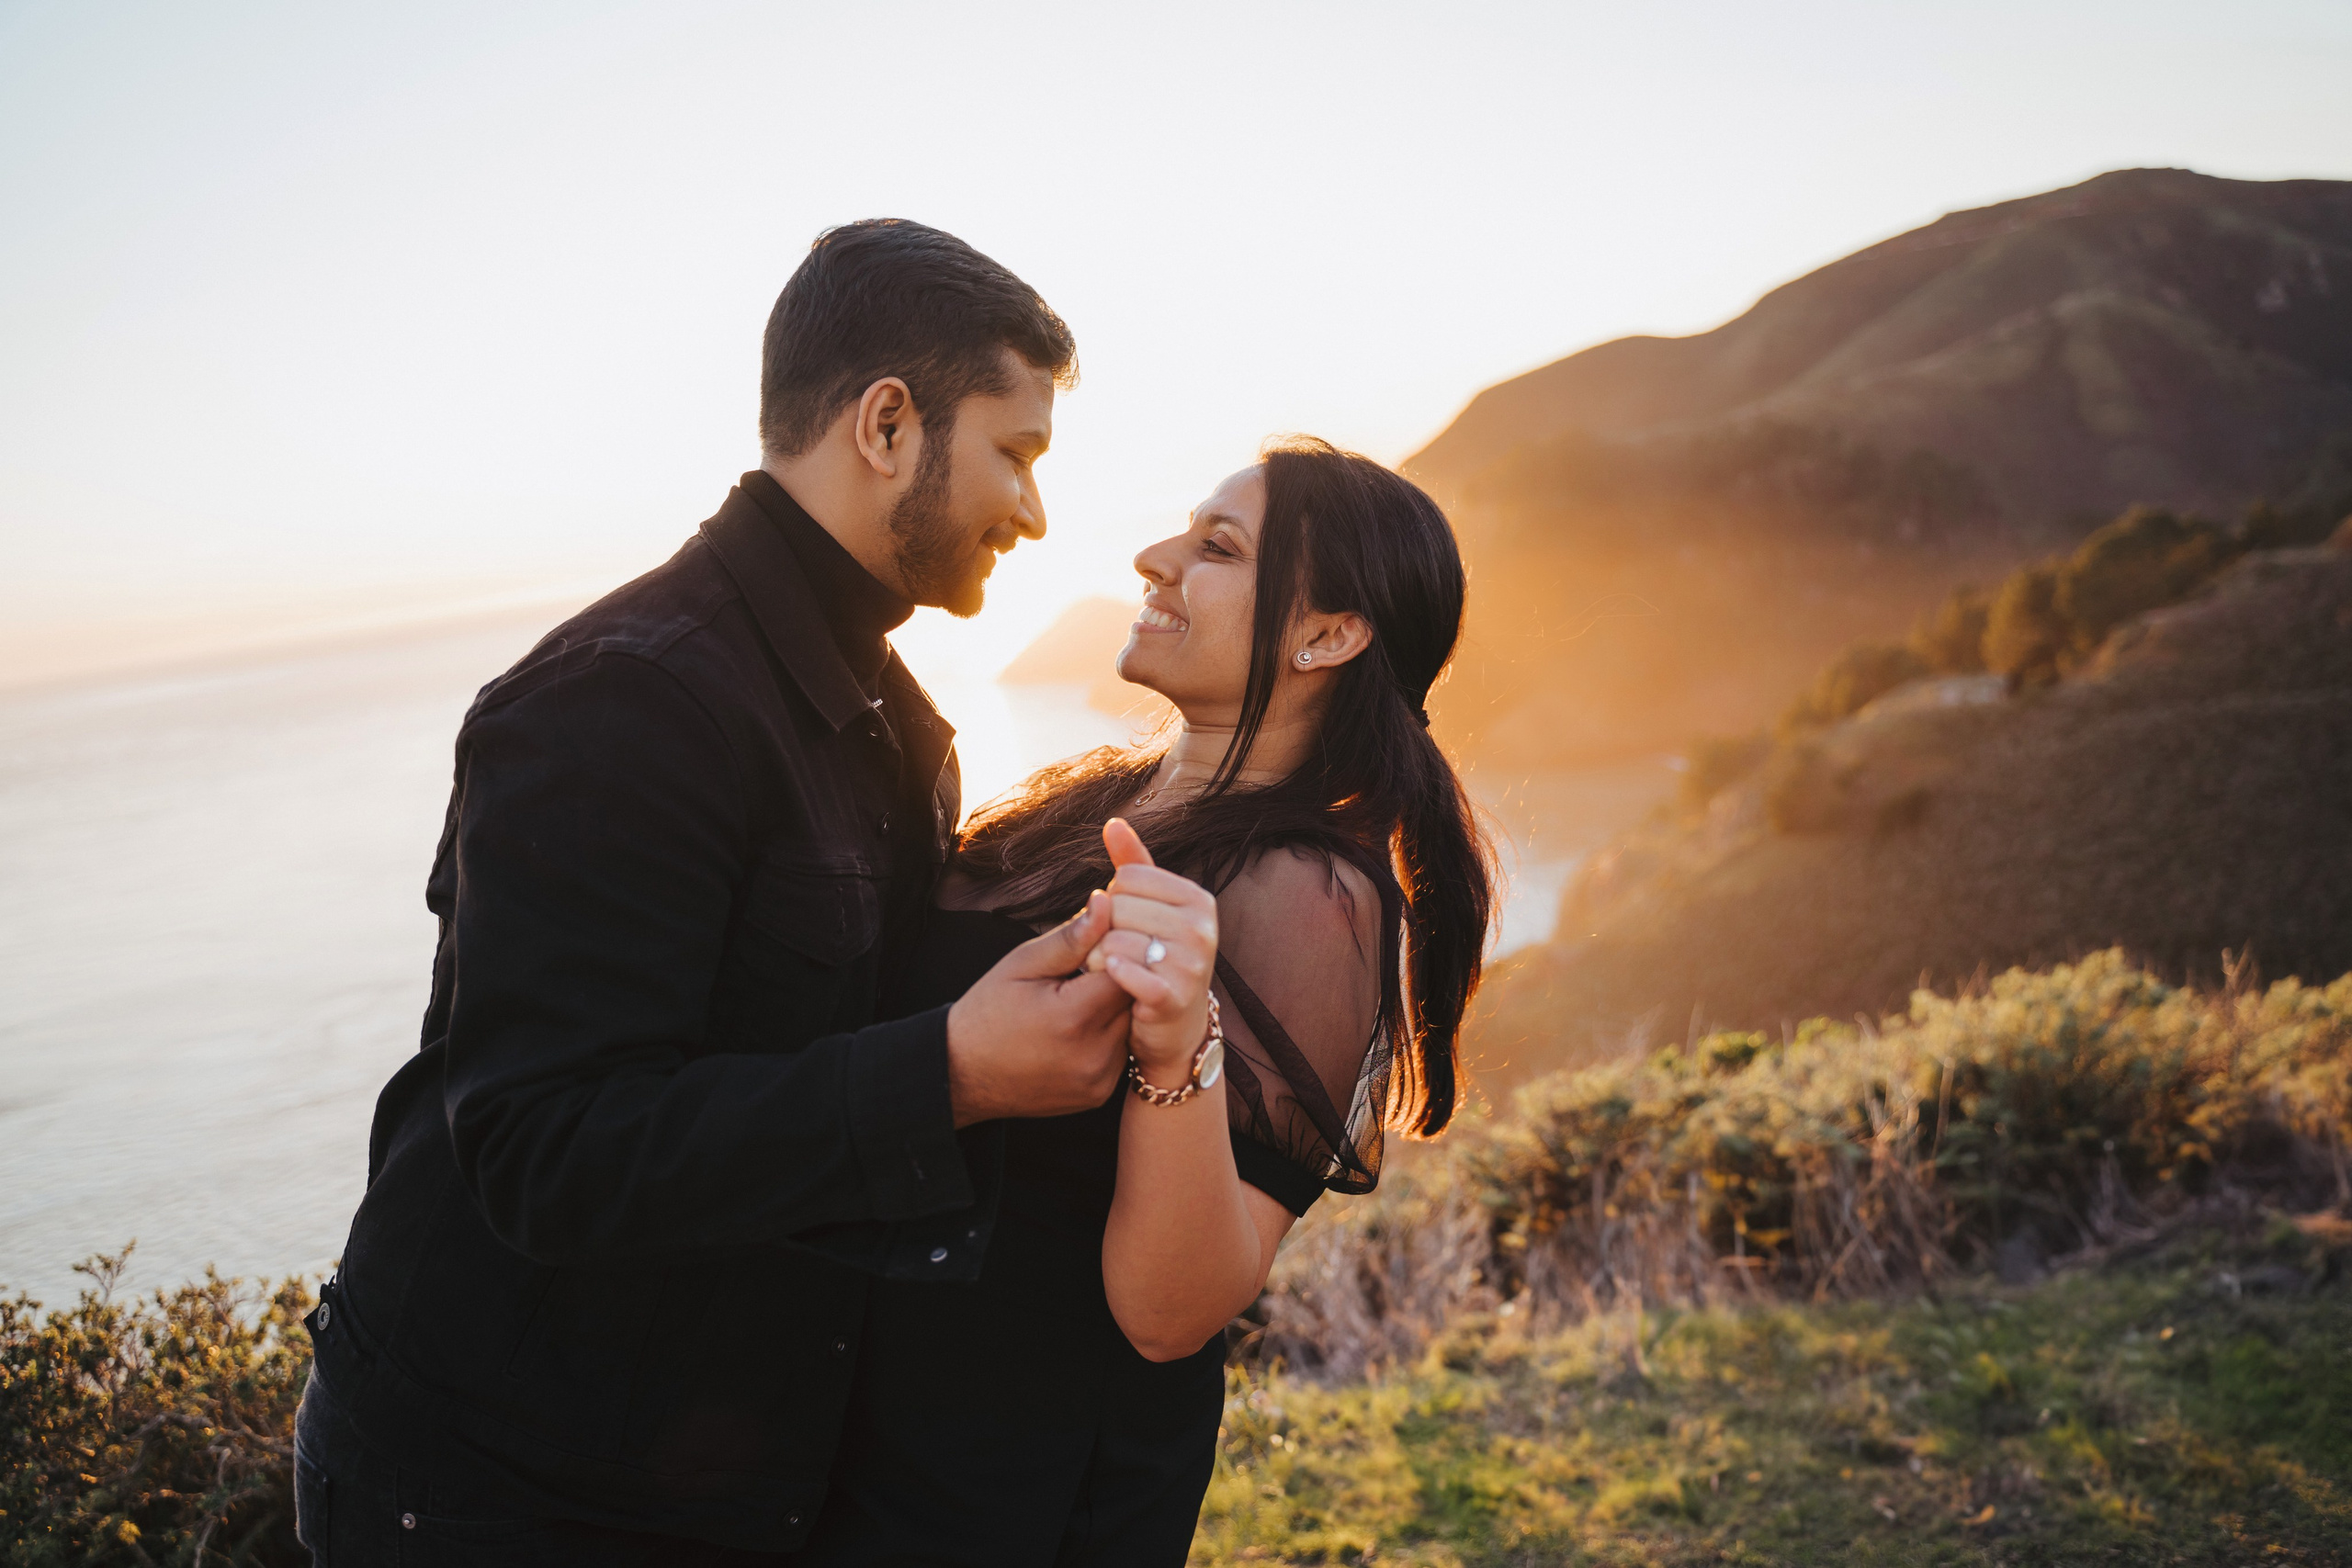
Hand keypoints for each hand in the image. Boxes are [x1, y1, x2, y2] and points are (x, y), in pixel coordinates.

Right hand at [946, 892, 1132, 1125]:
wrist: (963, 1074)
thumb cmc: (988, 1010)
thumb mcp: (1023, 964)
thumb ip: (1071, 938)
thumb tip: (1107, 902)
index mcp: (1074, 1017)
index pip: (1128, 969)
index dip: (1118, 951)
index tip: (1098, 946)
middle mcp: (1093, 1054)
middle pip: (1136, 1000)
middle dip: (1120, 979)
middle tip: (1087, 973)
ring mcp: (1098, 1080)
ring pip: (1131, 1028)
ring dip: (1116, 1009)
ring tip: (1080, 1000)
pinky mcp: (1098, 1094)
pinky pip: (1120, 1054)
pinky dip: (1108, 1037)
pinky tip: (1078, 1029)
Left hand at [1083, 818, 1216, 1082]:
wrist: (1176, 1026)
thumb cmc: (1158, 956)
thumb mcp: (1151, 908)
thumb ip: (1133, 864)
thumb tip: (1113, 822)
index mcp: (1197, 899)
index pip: (1126, 879)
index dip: (1113, 902)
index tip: (1127, 925)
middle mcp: (1202, 927)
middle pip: (1118, 908)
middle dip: (1105, 931)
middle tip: (1117, 952)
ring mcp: (1192, 963)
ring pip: (1114, 940)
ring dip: (1101, 958)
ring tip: (1114, 970)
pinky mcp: (1174, 996)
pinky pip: (1126, 972)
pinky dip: (1113, 974)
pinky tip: (1115, 979)